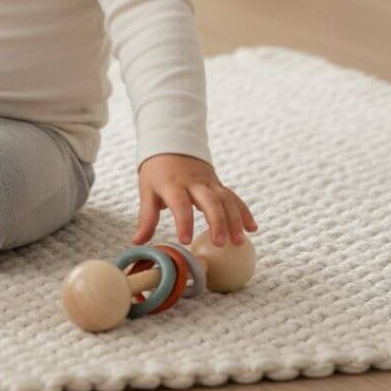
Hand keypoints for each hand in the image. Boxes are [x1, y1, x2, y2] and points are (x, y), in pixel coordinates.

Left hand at [133, 153, 256, 248]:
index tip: (185, 241)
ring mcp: (208, 182)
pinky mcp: (218, 184)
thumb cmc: (157, 174)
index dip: (183, 222)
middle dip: (217, 221)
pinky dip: (244, 212)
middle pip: (209, 200)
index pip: (179, 203)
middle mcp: (193, 183)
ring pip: (225, 199)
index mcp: (172, 184)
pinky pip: (233, 197)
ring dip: (234, 220)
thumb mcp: (146, 191)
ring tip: (239, 241)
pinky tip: (252, 228)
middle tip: (220, 243)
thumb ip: (146, 218)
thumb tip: (138, 242)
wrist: (171, 146)